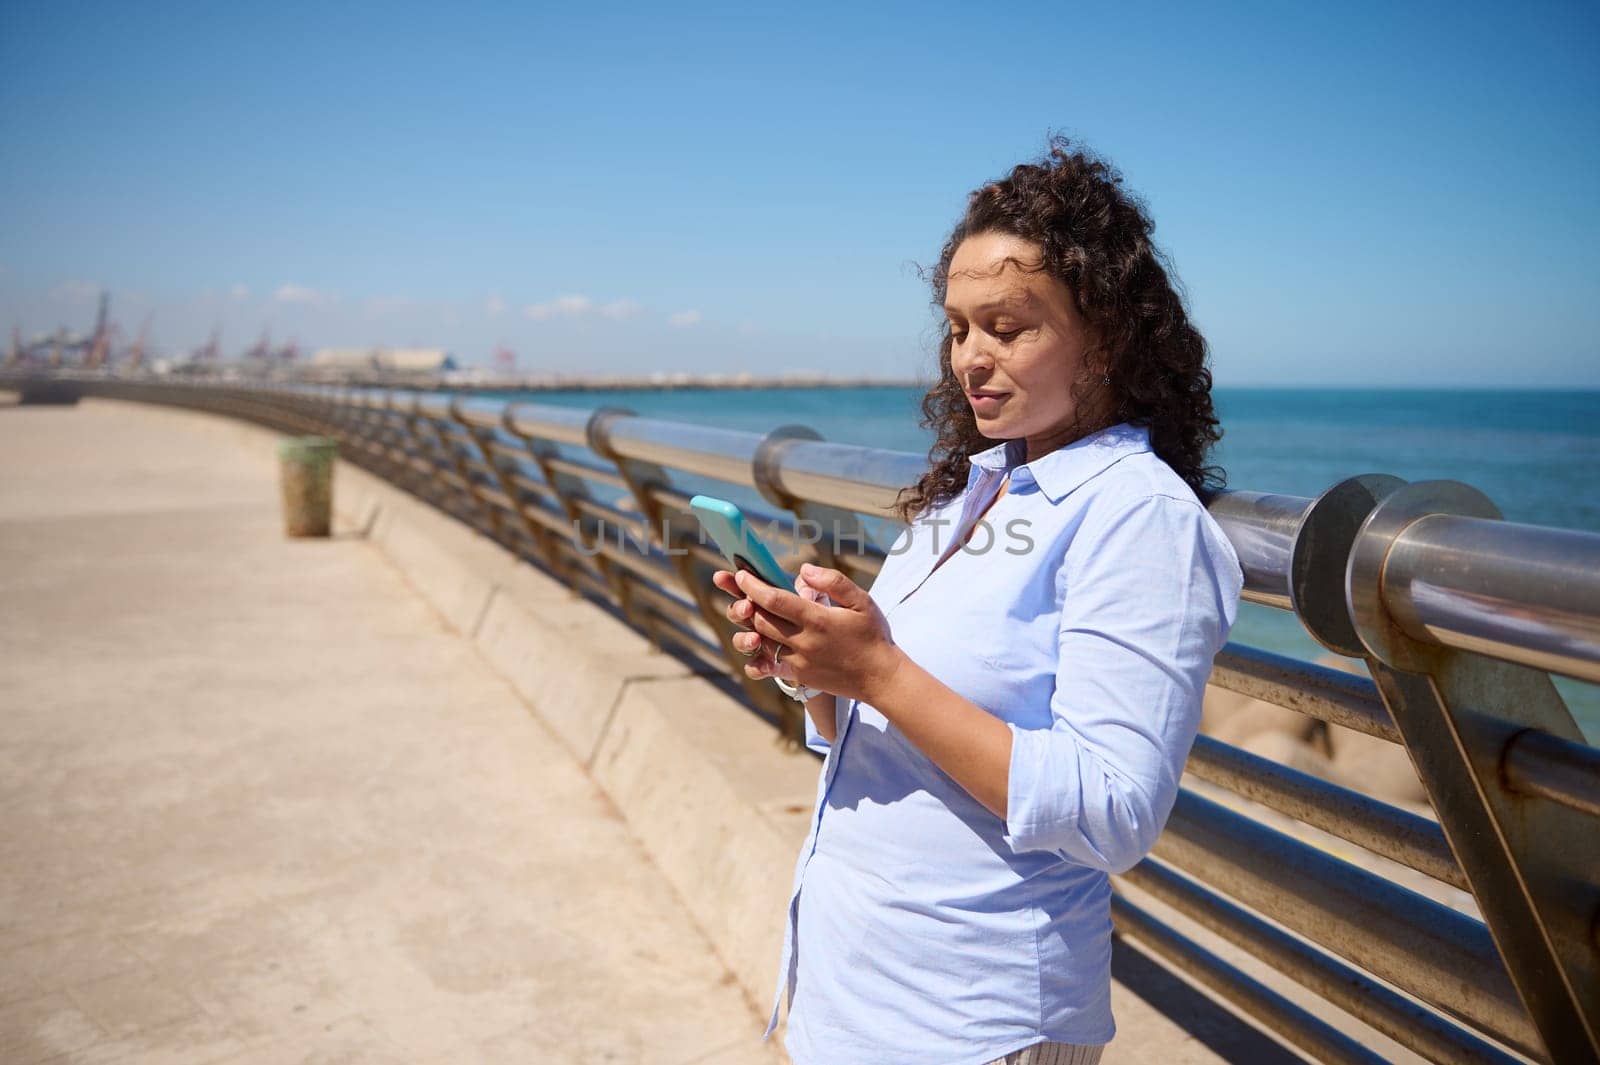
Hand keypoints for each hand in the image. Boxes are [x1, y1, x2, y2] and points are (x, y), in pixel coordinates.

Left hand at [718, 562, 904, 703]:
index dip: (753, 586)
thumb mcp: (862, 601)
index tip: (741, 574)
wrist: (880, 678)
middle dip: (744, 601)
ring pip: (761, 641)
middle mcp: (804, 642)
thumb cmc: (873, 635)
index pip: (775, 600)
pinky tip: (753, 643)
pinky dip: (756, 656)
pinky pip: (768, 667)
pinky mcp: (799, 676)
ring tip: (746, 609)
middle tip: (737, 587)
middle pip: (761, 620)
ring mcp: (799, 662)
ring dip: (749, 625)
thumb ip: (834, 582)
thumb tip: (803, 570)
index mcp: (818, 620)